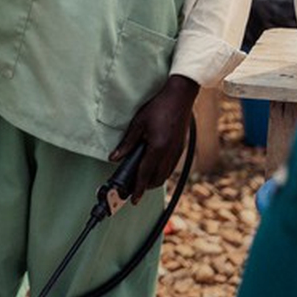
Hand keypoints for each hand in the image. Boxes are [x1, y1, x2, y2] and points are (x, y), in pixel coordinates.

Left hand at [109, 74, 198, 200]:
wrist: (180, 97)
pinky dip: (162, 171)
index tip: (133, 199)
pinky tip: (154, 166)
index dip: (138, 188)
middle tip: (133, 187)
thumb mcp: (138, 123)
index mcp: (158, 148)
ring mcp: (177, 151)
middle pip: (157, 178)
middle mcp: (170, 153)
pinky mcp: (181, 148)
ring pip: (165, 174)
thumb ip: (127, 143)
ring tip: (142, 178)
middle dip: (145, 186)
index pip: (145, 174)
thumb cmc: (158, 107)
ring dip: (154, 179)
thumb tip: (115, 158)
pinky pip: (170, 167)